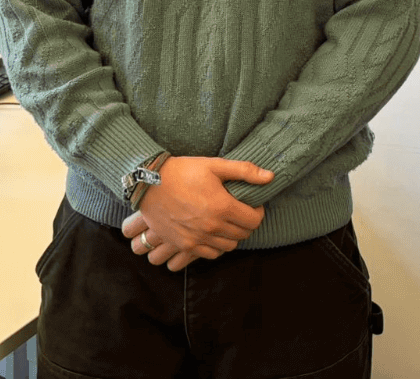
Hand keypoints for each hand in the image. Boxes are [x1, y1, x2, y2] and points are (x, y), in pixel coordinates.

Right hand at [119, 156, 271, 271]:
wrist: (149, 183)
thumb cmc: (183, 171)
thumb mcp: (214, 165)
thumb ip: (244, 171)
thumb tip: (270, 177)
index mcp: (222, 206)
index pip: (254, 220)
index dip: (258, 212)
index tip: (253, 205)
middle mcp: (212, 227)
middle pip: (243, 234)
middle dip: (246, 223)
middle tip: (240, 212)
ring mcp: (197, 239)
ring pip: (228, 246)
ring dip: (232, 235)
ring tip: (227, 222)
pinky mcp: (184, 245)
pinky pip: (210, 254)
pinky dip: (216, 246)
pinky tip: (213, 233)